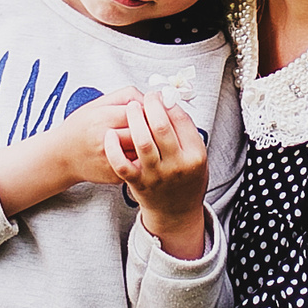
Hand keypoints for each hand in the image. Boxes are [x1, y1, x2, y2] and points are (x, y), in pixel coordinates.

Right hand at [0, 86, 145, 214]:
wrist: (62, 157)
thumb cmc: (81, 127)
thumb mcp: (98, 104)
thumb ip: (126, 96)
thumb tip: (153, 98)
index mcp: (102, 119)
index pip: (137, 112)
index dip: (151, 108)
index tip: (155, 106)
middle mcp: (106, 141)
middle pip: (144, 133)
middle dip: (156, 127)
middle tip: (162, 122)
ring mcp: (112, 162)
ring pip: (145, 151)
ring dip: (155, 144)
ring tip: (156, 137)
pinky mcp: (117, 176)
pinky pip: (141, 165)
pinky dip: (147, 158)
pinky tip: (147, 151)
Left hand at [107, 90, 208, 259]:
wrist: (176, 212)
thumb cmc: (186, 179)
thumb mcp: (197, 156)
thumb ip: (186, 132)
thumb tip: (168, 101)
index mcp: (195, 155)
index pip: (181, 119)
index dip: (169, 102)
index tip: (161, 95)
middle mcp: (176, 165)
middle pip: (161, 126)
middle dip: (151, 105)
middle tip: (147, 97)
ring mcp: (156, 175)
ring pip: (142, 141)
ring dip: (134, 119)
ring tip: (132, 107)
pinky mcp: (138, 183)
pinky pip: (122, 164)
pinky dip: (114, 148)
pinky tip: (111, 135)